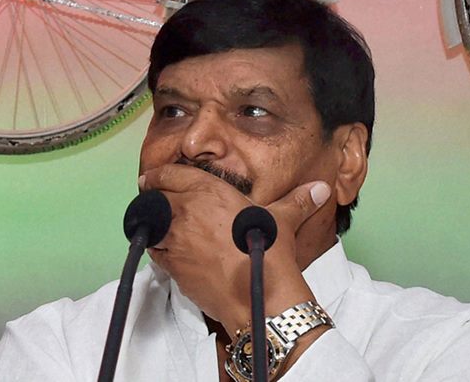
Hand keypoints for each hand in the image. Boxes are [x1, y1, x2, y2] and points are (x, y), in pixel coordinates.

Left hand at [140, 164, 330, 333]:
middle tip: (152, 198)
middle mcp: (186, 210)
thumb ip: (296, 201)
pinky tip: (167, 249)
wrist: (258, 296)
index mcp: (208, 191)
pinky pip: (154, 250)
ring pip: (150, 223)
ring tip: (158, 224)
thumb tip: (319, 188)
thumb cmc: (267, 253)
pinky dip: (156, 247)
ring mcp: (175, 238)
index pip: (170, 174)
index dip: (158, 175)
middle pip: (154, 196)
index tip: (152, 177)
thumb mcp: (282, 221)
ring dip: (151, 222)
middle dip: (152, 196)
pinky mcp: (172, 264)